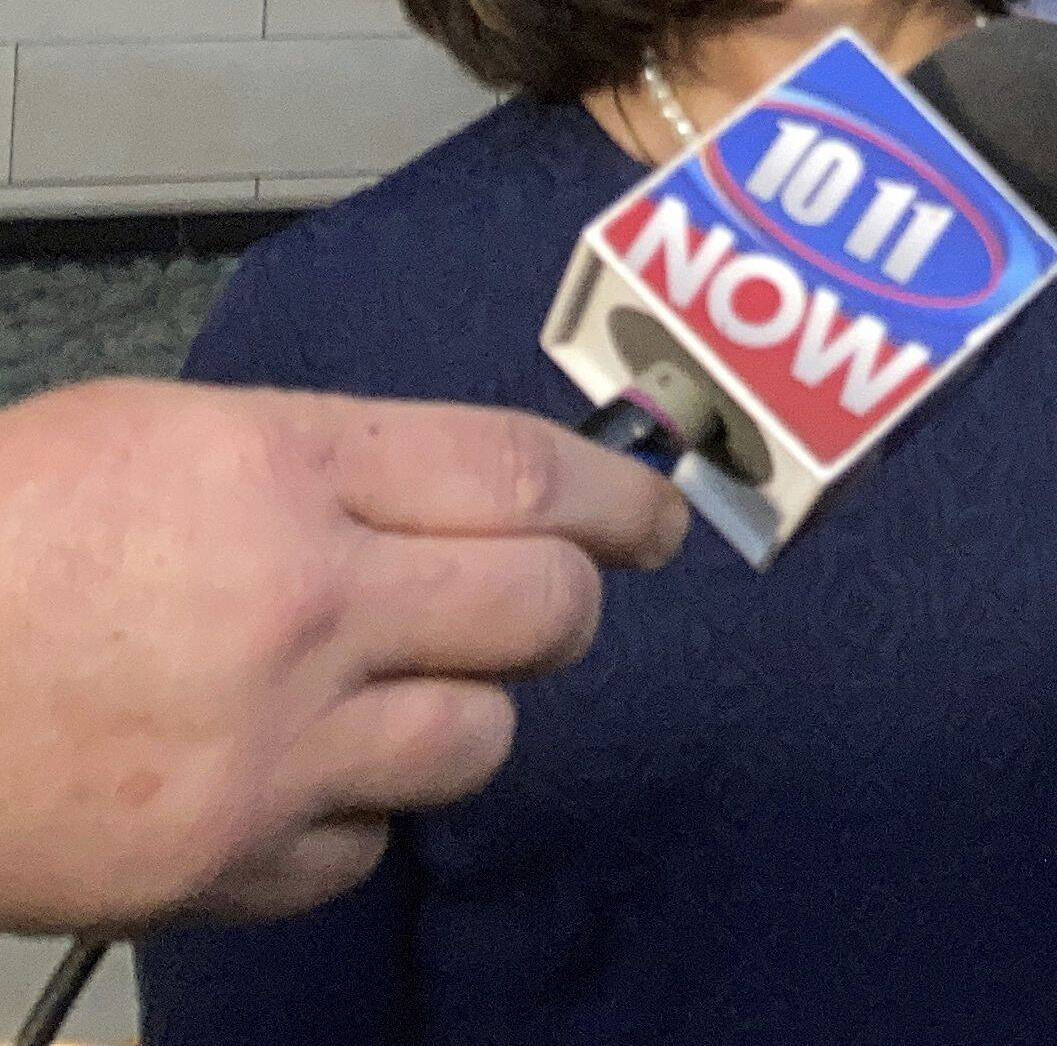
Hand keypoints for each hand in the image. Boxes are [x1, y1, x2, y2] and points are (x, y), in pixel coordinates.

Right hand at [0, 377, 688, 933]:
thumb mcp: (160, 434)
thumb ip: (323, 460)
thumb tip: (459, 489)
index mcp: (283, 473)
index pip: (524, 476)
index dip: (618, 495)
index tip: (656, 511)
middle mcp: (304, 608)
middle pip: (545, 612)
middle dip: (572, 605)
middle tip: (557, 603)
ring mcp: (268, 748)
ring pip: (478, 741)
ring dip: (465, 714)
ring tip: (402, 693)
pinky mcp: (221, 861)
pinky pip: (365, 849)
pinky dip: (353, 817)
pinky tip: (297, 779)